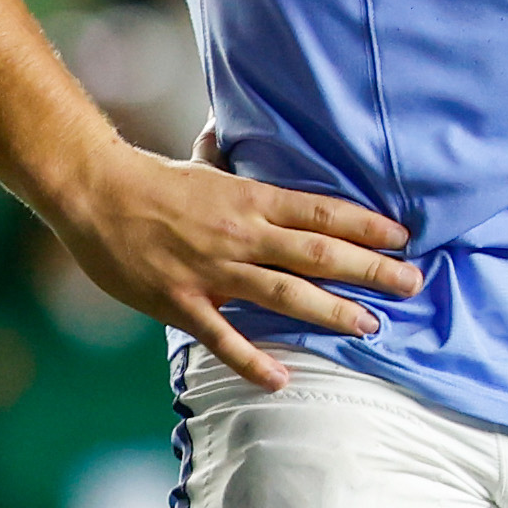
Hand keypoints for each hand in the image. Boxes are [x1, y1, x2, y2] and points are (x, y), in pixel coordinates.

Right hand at [38, 133, 418, 390]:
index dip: (368, 227)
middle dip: (371, 271)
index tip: (405, 239)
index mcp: (253, 200)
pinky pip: (223, 336)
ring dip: (332, 311)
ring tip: (371, 326)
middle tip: (412, 285)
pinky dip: (253, 359)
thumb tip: (236, 128)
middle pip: (319, 254)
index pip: (324, 213)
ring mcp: (214, 270)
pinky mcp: (181, 301)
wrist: (95, 193)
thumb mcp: (209, 165)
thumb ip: (235, 159)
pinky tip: (281, 378)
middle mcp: (244, 234)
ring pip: (286, 293)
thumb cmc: (153, 180)